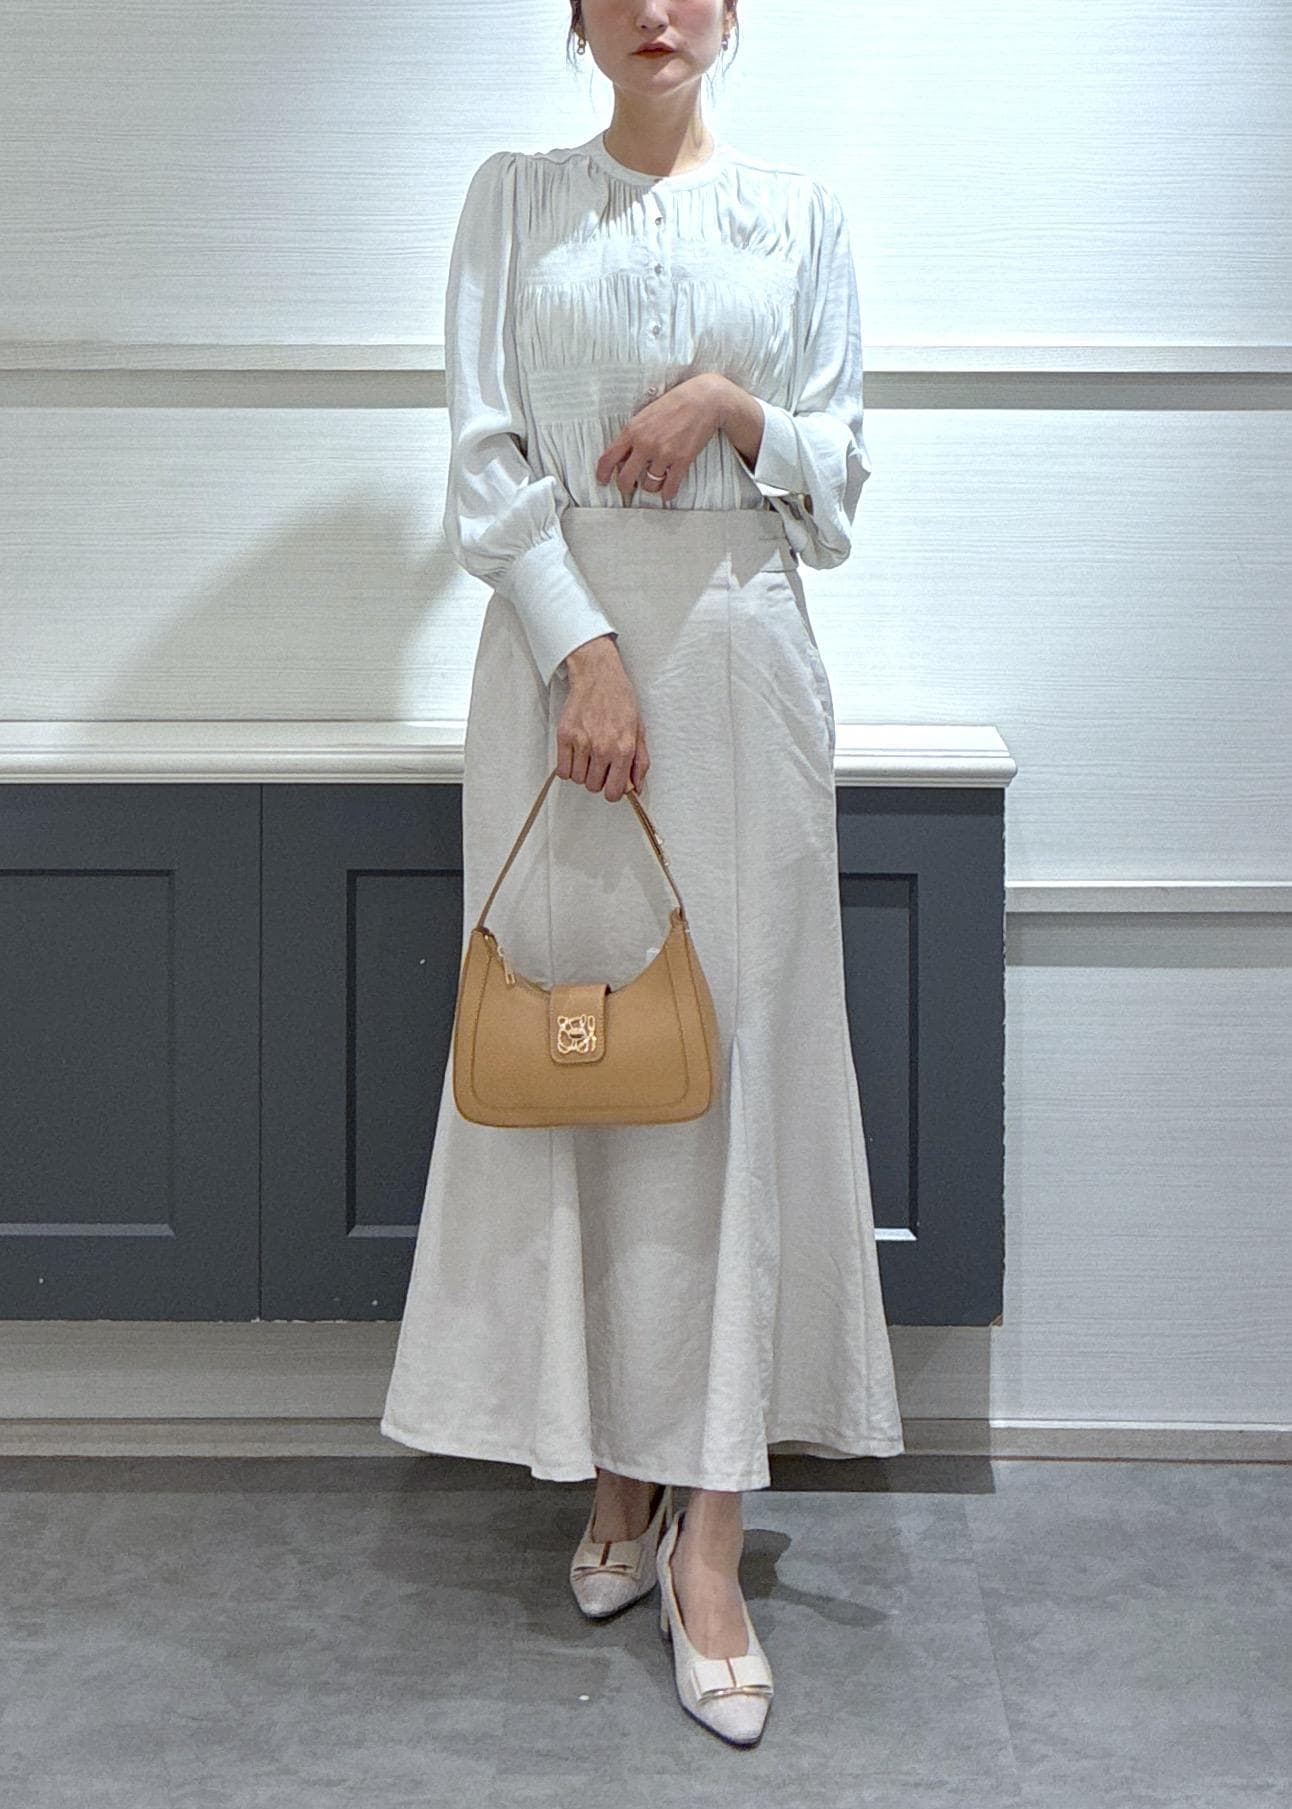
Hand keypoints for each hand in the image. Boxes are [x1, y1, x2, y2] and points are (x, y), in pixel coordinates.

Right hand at [558, 636, 650, 802]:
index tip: (612, 785)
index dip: (613, 792)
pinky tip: (576, 757)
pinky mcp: (564, 736)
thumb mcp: (639, 730)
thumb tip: (636, 787)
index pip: (615, 791)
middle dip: (598, 780)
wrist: (598, 676)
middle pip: (594, 787)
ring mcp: (581, 742)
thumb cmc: (620, 699)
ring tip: (588, 757)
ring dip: (583, 773)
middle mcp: (602, 748)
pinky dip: (568, 768)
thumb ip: (640, 762)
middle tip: (600, 765)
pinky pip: (562, 770)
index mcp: (624, 748)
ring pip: (578, 780)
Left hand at [596, 373, 734, 504]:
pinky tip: (668, 492)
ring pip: (649, 485)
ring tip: (656, 481)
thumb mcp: (646, 414)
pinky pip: (670, 487)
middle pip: (625, 478)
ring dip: (651, 487)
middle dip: (626, 487)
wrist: (704, 399)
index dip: (602, 473)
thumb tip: (624, 456)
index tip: (603, 481)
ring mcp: (663, 453)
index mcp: (633, 430)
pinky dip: (668, 494)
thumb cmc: (675, 403)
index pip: (608, 457)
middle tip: (630, 488)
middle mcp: (645, 443)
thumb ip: (633, 434)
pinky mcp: (682, 460)